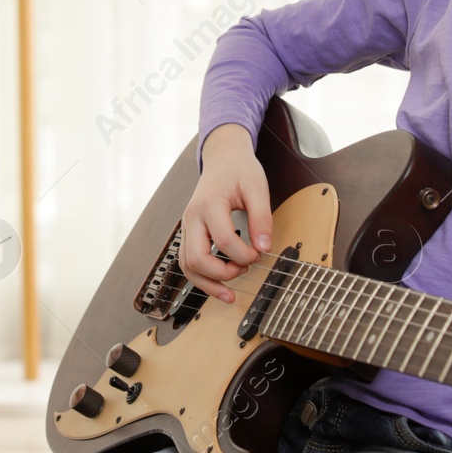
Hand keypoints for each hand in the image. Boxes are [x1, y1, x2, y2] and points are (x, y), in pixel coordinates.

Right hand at [179, 124, 272, 304]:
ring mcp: (187, 226)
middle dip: (222, 274)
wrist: (222, 159)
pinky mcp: (188, 233)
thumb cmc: (240, 170)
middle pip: (196, 258)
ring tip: (230, 293)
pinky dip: (201, 277)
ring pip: (187, 266)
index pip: (223, 241)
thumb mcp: (257, 187)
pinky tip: (218, 284)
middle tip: (245, 270)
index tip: (259, 253)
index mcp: (209, 204)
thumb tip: (264, 248)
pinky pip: (187, 261)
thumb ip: (262, 218)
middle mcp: (192, 217)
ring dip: (208, 283)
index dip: (244, 255)